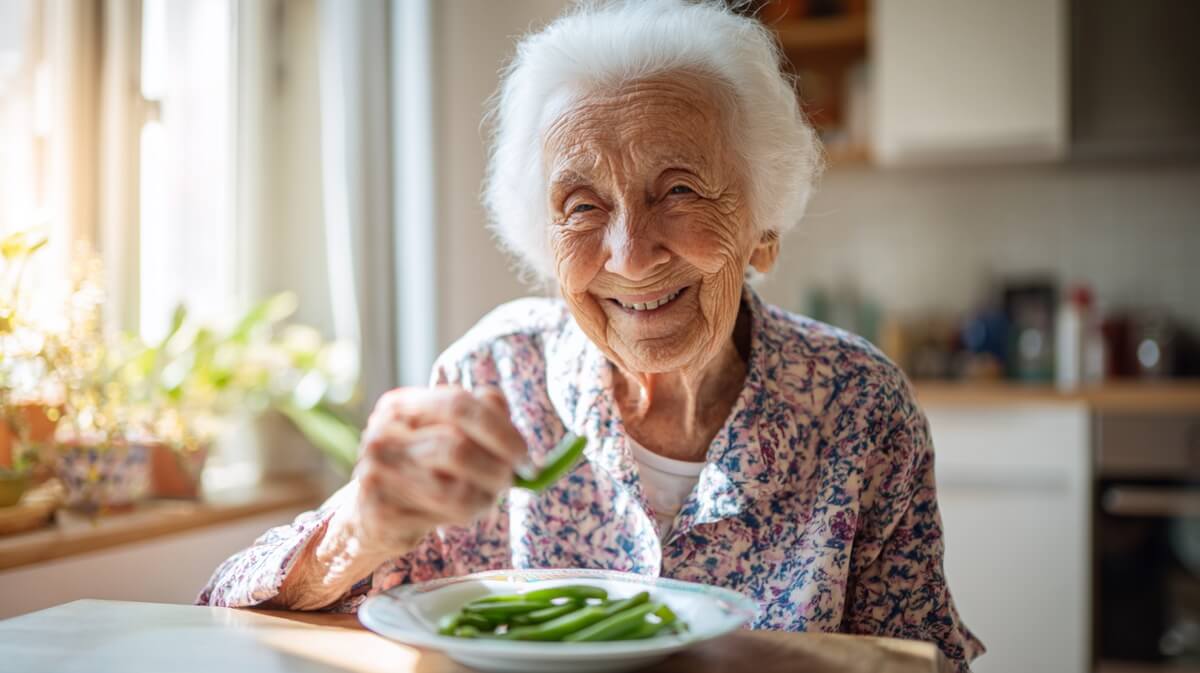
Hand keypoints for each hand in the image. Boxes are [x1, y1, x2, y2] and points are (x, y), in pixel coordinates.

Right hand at [339, 385, 527, 556]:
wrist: (372, 516)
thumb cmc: (422, 469)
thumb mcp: (447, 433)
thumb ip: (482, 417)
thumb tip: (510, 426)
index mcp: (400, 405)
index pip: (458, 404)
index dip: (500, 429)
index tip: (525, 455)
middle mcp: (382, 435)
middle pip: (457, 447)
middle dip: (497, 468)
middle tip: (510, 481)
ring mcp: (376, 474)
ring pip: (455, 489)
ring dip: (484, 497)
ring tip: (484, 498)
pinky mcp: (380, 512)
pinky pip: (443, 516)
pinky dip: (464, 516)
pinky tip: (457, 513)